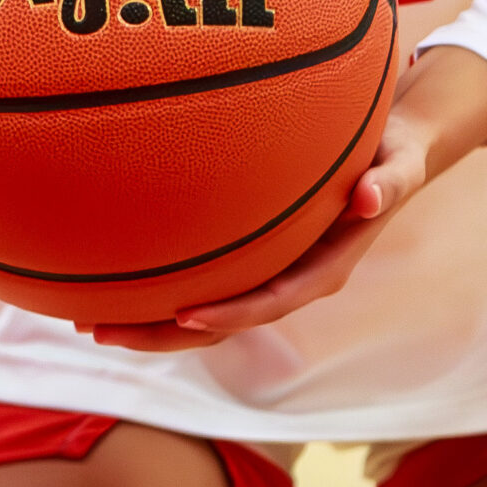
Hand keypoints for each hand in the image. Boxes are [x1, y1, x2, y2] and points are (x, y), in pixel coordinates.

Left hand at [80, 45, 486, 352]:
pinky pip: (204, 278)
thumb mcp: (401, 163)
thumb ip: (390, 180)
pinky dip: (161, 282)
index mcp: (324, 268)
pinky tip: (114, 270)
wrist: (395, 153)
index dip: (228, 314)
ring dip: (149, 319)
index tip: (182, 315)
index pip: (270, 302)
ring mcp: (269, 270)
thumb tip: (369, 196)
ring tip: (86, 318)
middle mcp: (290, 278)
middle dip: (161, 333)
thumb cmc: (395, 154)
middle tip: (98, 330)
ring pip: (204, 309)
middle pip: (221, 322)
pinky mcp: (254, 254)